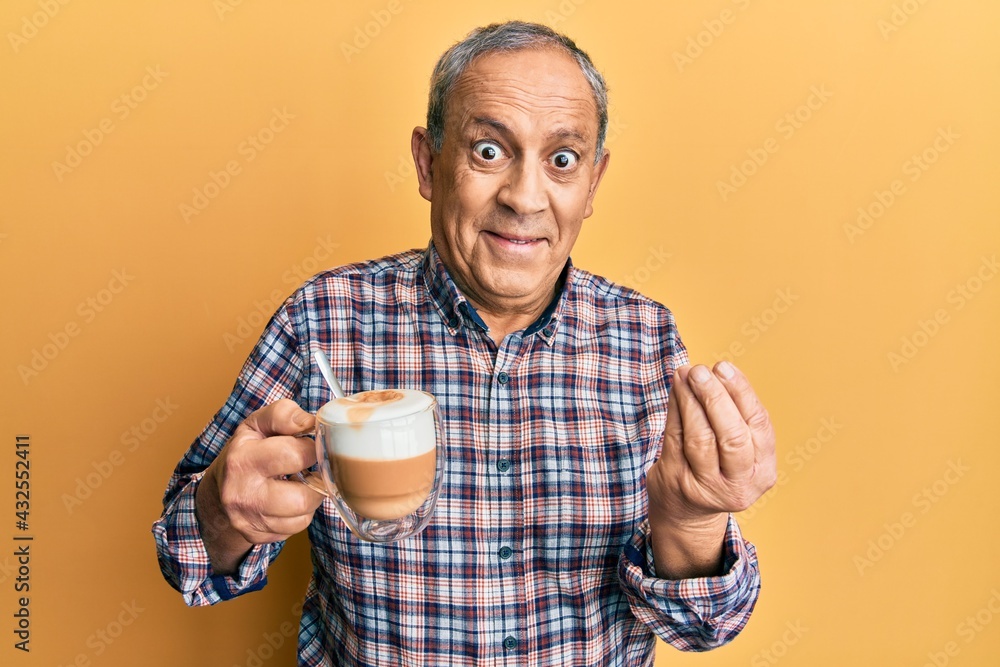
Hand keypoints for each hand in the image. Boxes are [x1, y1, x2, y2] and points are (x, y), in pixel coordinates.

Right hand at [196, 399, 324, 573]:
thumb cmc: (246, 451)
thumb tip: (310, 423)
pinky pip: (295, 528)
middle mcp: (243, 493)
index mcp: (242, 459)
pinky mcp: (256, 536)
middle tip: (313, 469)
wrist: (218, 491)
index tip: (312, 445)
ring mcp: (249, 519)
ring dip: (311, 498)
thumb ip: (284, 415)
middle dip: (317, 481)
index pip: (294, 455)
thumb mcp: (258, 424)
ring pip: (303, 516)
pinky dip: (301, 514)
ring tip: (302, 483)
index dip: (313, 448)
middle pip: (302, 498)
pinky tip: (291, 500)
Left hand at [648, 362, 776, 525]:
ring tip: (685, 375)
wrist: (687, 513)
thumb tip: (717, 371)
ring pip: (700, 438)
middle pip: (731, 436)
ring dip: (691, 400)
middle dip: (715, 398)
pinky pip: (675, 439)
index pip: (758, 426)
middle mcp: (738, 484)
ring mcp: (705, 486)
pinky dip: (675, 410)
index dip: (741, 393)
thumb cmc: (717, 469)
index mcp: (763, 473)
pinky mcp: (675, 481)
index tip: (724, 367)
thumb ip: (736, 415)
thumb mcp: (739, 451)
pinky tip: (676, 391)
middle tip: (701, 370)